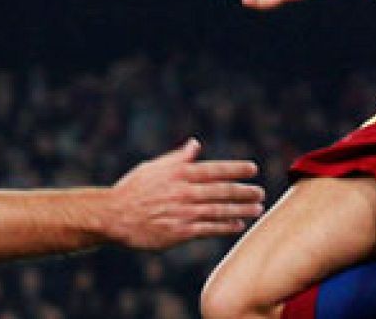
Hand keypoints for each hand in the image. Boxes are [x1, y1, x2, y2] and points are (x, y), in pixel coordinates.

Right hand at [104, 139, 263, 249]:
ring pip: (220, 210)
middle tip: (260, 192)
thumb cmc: (133, 189)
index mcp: (179, 173)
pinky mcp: (180, 232)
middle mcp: (184, 191)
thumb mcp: (154, 167)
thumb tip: (195, 144)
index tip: (253, 169)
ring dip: (241, 209)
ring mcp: (183, 212)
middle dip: (244, 191)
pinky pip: (209, 229)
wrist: (114, 216)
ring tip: (257, 208)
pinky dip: (226, 227)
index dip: (236, 169)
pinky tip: (238, 225)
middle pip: (222, 190)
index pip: (214, 169)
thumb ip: (178, 158)